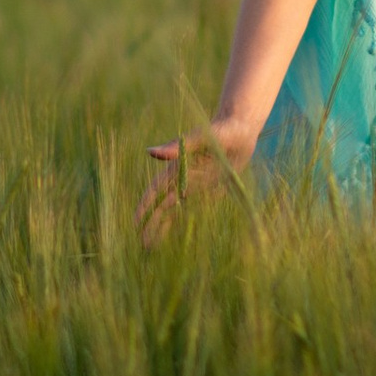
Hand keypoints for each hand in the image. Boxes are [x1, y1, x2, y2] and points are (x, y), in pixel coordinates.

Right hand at [138, 122, 247, 241]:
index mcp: (177, 167)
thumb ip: (175, 147)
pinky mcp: (210, 189)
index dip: (145, 207)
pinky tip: (177, 236)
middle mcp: (184, 179)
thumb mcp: (200, 138)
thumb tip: (149, 152)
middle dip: (152, 224)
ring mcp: (196, 185)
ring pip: (176, 210)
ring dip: (165, 226)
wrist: (240, 130)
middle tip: (142, 244)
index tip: (135, 223)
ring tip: (153, 245)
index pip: (156, 191)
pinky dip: (185, 221)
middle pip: (163, 206)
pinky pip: (195, 208)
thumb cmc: (221, 130)